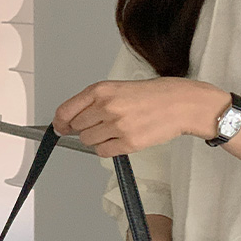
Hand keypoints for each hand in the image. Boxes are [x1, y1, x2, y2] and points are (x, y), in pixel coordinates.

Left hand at [52, 77, 229, 157]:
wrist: (180, 104)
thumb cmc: (153, 95)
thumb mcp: (119, 88)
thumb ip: (94, 101)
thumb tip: (72, 120)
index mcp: (101, 90)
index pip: (66, 111)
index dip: (60, 122)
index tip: (60, 127)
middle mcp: (106, 107)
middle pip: (77, 128)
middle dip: (85, 129)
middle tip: (101, 126)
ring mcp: (117, 126)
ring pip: (89, 141)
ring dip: (98, 139)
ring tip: (116, 131)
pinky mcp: (129, 143)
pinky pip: (104, 152)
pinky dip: (108, 148)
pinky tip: (121, 139)